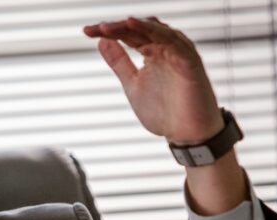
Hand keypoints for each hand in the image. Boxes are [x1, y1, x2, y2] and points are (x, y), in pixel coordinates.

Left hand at [84, 17, 222, 144]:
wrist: (187, 135)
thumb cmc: (165, 111)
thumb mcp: (133, 84)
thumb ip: (119, 63)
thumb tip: (101, 41)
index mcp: (152, 52)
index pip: (128, 35)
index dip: (107, 31)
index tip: (86, 31)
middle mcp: (165, 48)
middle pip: (139, 29)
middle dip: (116, 27)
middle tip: (95, 29)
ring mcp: (179, 53)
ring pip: (155, 30)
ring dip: (132, 26)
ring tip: (108, 27)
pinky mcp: (190, 62)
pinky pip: (173, 42)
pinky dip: (155, 32)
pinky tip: (136, 26)